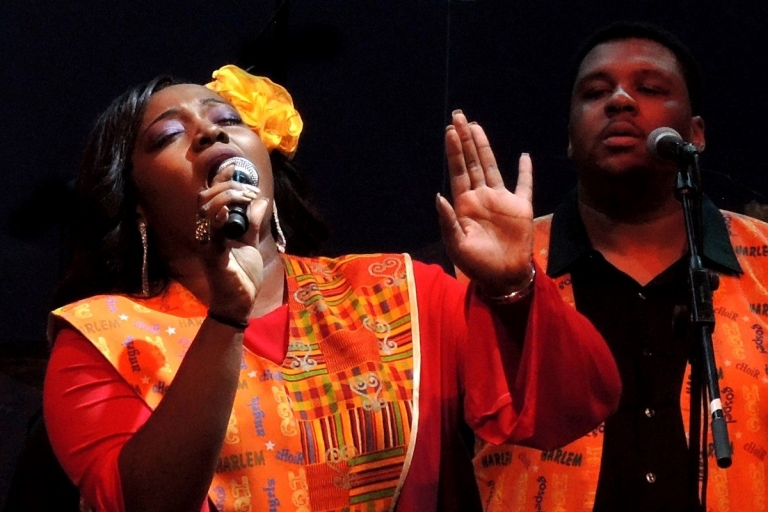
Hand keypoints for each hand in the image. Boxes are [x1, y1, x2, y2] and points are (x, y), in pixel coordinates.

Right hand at [197, 165, 269, 318]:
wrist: (239, 305)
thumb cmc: (241, 276)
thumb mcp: (250, 245)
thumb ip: (252, 224)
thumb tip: (261, 202)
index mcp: (215, 228)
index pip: (211, 196)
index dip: (220, 178)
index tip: (236, 168)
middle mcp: (207, 233)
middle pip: (205, 198)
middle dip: (228, 187)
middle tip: (250, 192)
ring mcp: (208, 245)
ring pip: (206, 212)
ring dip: (227, 198)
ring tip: (247, 198)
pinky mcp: (213, 258)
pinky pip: (212, 236)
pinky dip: (219, 222)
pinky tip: (228, 214)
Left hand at [438, 111, 533, 294]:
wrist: (503, 277)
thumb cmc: (476, 264)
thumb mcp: (457, 245)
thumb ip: (448, 221)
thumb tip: (438, 196)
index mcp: (464, 204)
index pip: (458, 171)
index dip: (454, 151)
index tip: (450, 130)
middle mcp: (481, 196)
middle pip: (472, 161)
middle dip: (465, 139)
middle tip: (458, 115)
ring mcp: (501, 200)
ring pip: (491, 166)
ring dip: (484, 146)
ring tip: (476, 126)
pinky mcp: (521, 207)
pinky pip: (524, 185)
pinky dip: (525, 171)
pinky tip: (524, 156)